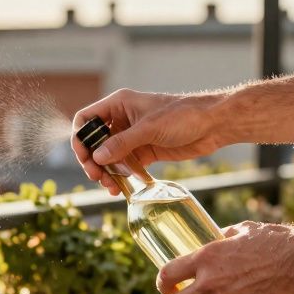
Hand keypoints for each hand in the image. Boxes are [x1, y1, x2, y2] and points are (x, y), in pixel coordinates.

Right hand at [72, 89, 223, 194]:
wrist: (213, 124)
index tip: (85, 158)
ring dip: (105, 173)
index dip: (80, 138)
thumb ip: (123, 143)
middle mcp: (122, 120)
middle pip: (94, 142)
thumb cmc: (183, 115)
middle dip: (92, 161)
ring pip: (109, 157)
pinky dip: (121, 178)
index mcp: (119, 105)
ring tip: (109, 187)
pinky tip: (120, 189)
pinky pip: (125, 167)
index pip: (86, 119)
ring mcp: (133, 137)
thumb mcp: (150, 128)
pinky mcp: (144, 152)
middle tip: (97, 177)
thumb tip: (98, 157)